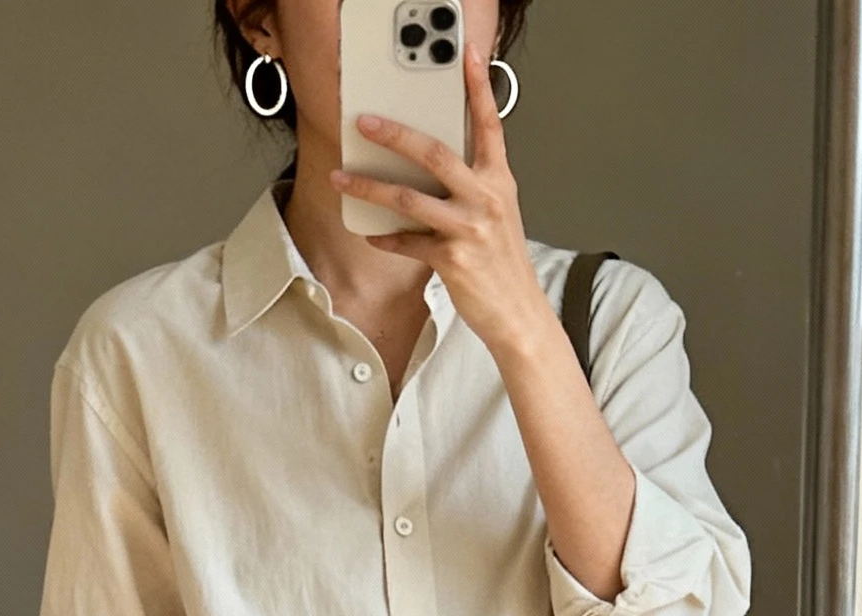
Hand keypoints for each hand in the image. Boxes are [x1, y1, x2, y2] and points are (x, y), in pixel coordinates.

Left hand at [330, 45, 552, 359]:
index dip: (478, 87)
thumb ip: (471, 185)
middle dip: (394, 134)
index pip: (489, 124)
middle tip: (365, 122)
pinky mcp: (452, 259)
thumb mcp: (497, 214)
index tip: (465, 55)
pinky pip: (407, 242)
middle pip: (434, 153)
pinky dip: (386, 239)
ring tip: (342, 178)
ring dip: (369, 188)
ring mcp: (469, 228)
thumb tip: (428, 169)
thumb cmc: (503, 264)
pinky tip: (372, 236)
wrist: (518, 313)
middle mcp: (485, 198)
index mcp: (499, 181)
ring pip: (408, 198)